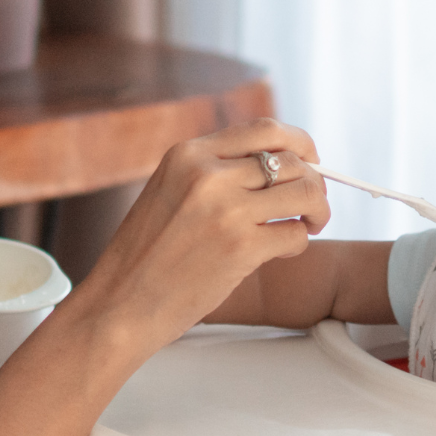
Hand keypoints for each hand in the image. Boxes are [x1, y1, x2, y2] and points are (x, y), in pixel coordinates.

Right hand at [63, 119, 330, 359]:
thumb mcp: (168, 191)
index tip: (310, 160)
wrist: (119, 304)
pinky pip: (296, 235)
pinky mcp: (241, 249)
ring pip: (305, 193)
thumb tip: (281, 165)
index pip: (265, 130)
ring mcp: (226, 210)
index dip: (299, 143)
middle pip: (292, 162)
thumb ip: (213, 172)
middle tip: (311, 205)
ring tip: (307, 225)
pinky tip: (281, 251)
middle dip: (314, 182)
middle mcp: (208, 174)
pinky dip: (298, 243)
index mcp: (187, 153)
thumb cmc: (145, 256)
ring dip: (317, 211)